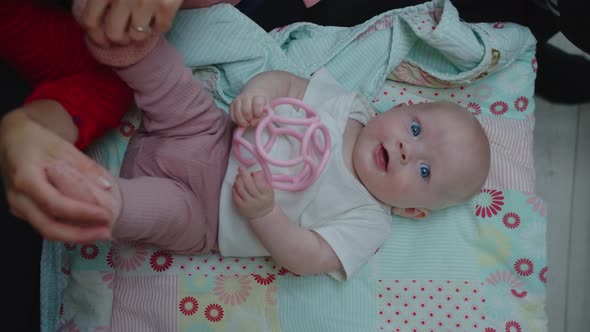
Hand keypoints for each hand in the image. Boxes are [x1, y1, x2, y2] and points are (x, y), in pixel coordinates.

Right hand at [0, 111, 112, 242]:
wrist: (11, 142)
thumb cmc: (38, 142)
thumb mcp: (63, 147)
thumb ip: (85, 166)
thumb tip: (107, 186)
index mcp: (26, 178)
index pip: (54, 203)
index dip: (80, 213)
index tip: (104, 215)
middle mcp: (19, 197)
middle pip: (48, 226)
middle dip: (79, 234)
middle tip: (106, 233)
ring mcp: (18, 206)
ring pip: (45, 230)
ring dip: (74, 236)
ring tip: (100, 233)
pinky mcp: (23, 211)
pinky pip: (44, 225)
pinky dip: (66, 230)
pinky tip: (86, 228)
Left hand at [77, 0, 182, 46]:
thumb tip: (90, 18)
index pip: (90, 22)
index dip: (95, 36)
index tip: (102, 40)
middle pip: (114, 34)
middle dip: (120, 38)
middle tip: (126, 33)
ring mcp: (145, 2)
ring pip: (137, 35)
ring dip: (140, 32)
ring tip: (144, 22)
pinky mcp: (166, 5)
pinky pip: (161, 28)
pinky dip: (160, 25)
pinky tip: (159, 15)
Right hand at [229, 94, 268, 126]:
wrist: (254, 94)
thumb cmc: (262, 103)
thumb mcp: (267, 108)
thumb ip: (263, 116)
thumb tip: (252, 123)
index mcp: (257, 96)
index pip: (257, 104)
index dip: (259, 113)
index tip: (259, 116)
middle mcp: (246, 96)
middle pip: (246, 111)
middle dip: (250, 119)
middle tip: (253, 120)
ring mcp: (237, 100)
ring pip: (238, 114)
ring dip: (243, 122)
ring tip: (248, 123)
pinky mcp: (231, 104)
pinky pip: (232, 116)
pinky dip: (237, 121)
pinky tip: (242, 121)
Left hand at [231, 167, 273, 219]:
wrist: (262, 214)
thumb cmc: (265, 199)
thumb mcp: (269, 190)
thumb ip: (264, 180)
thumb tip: (258, 171)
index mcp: (266, 194)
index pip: (260, 182)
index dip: (255, 175)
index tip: (253, 173)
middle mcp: (257, 199)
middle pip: (248, 184)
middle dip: (243, 174)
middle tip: (241, 168)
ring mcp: (248, 203)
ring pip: (241, 189)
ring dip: (238, 180)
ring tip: (238, 176)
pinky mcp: (241, 206)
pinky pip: (235, 195)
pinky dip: (234, 188)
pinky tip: (235, 184)